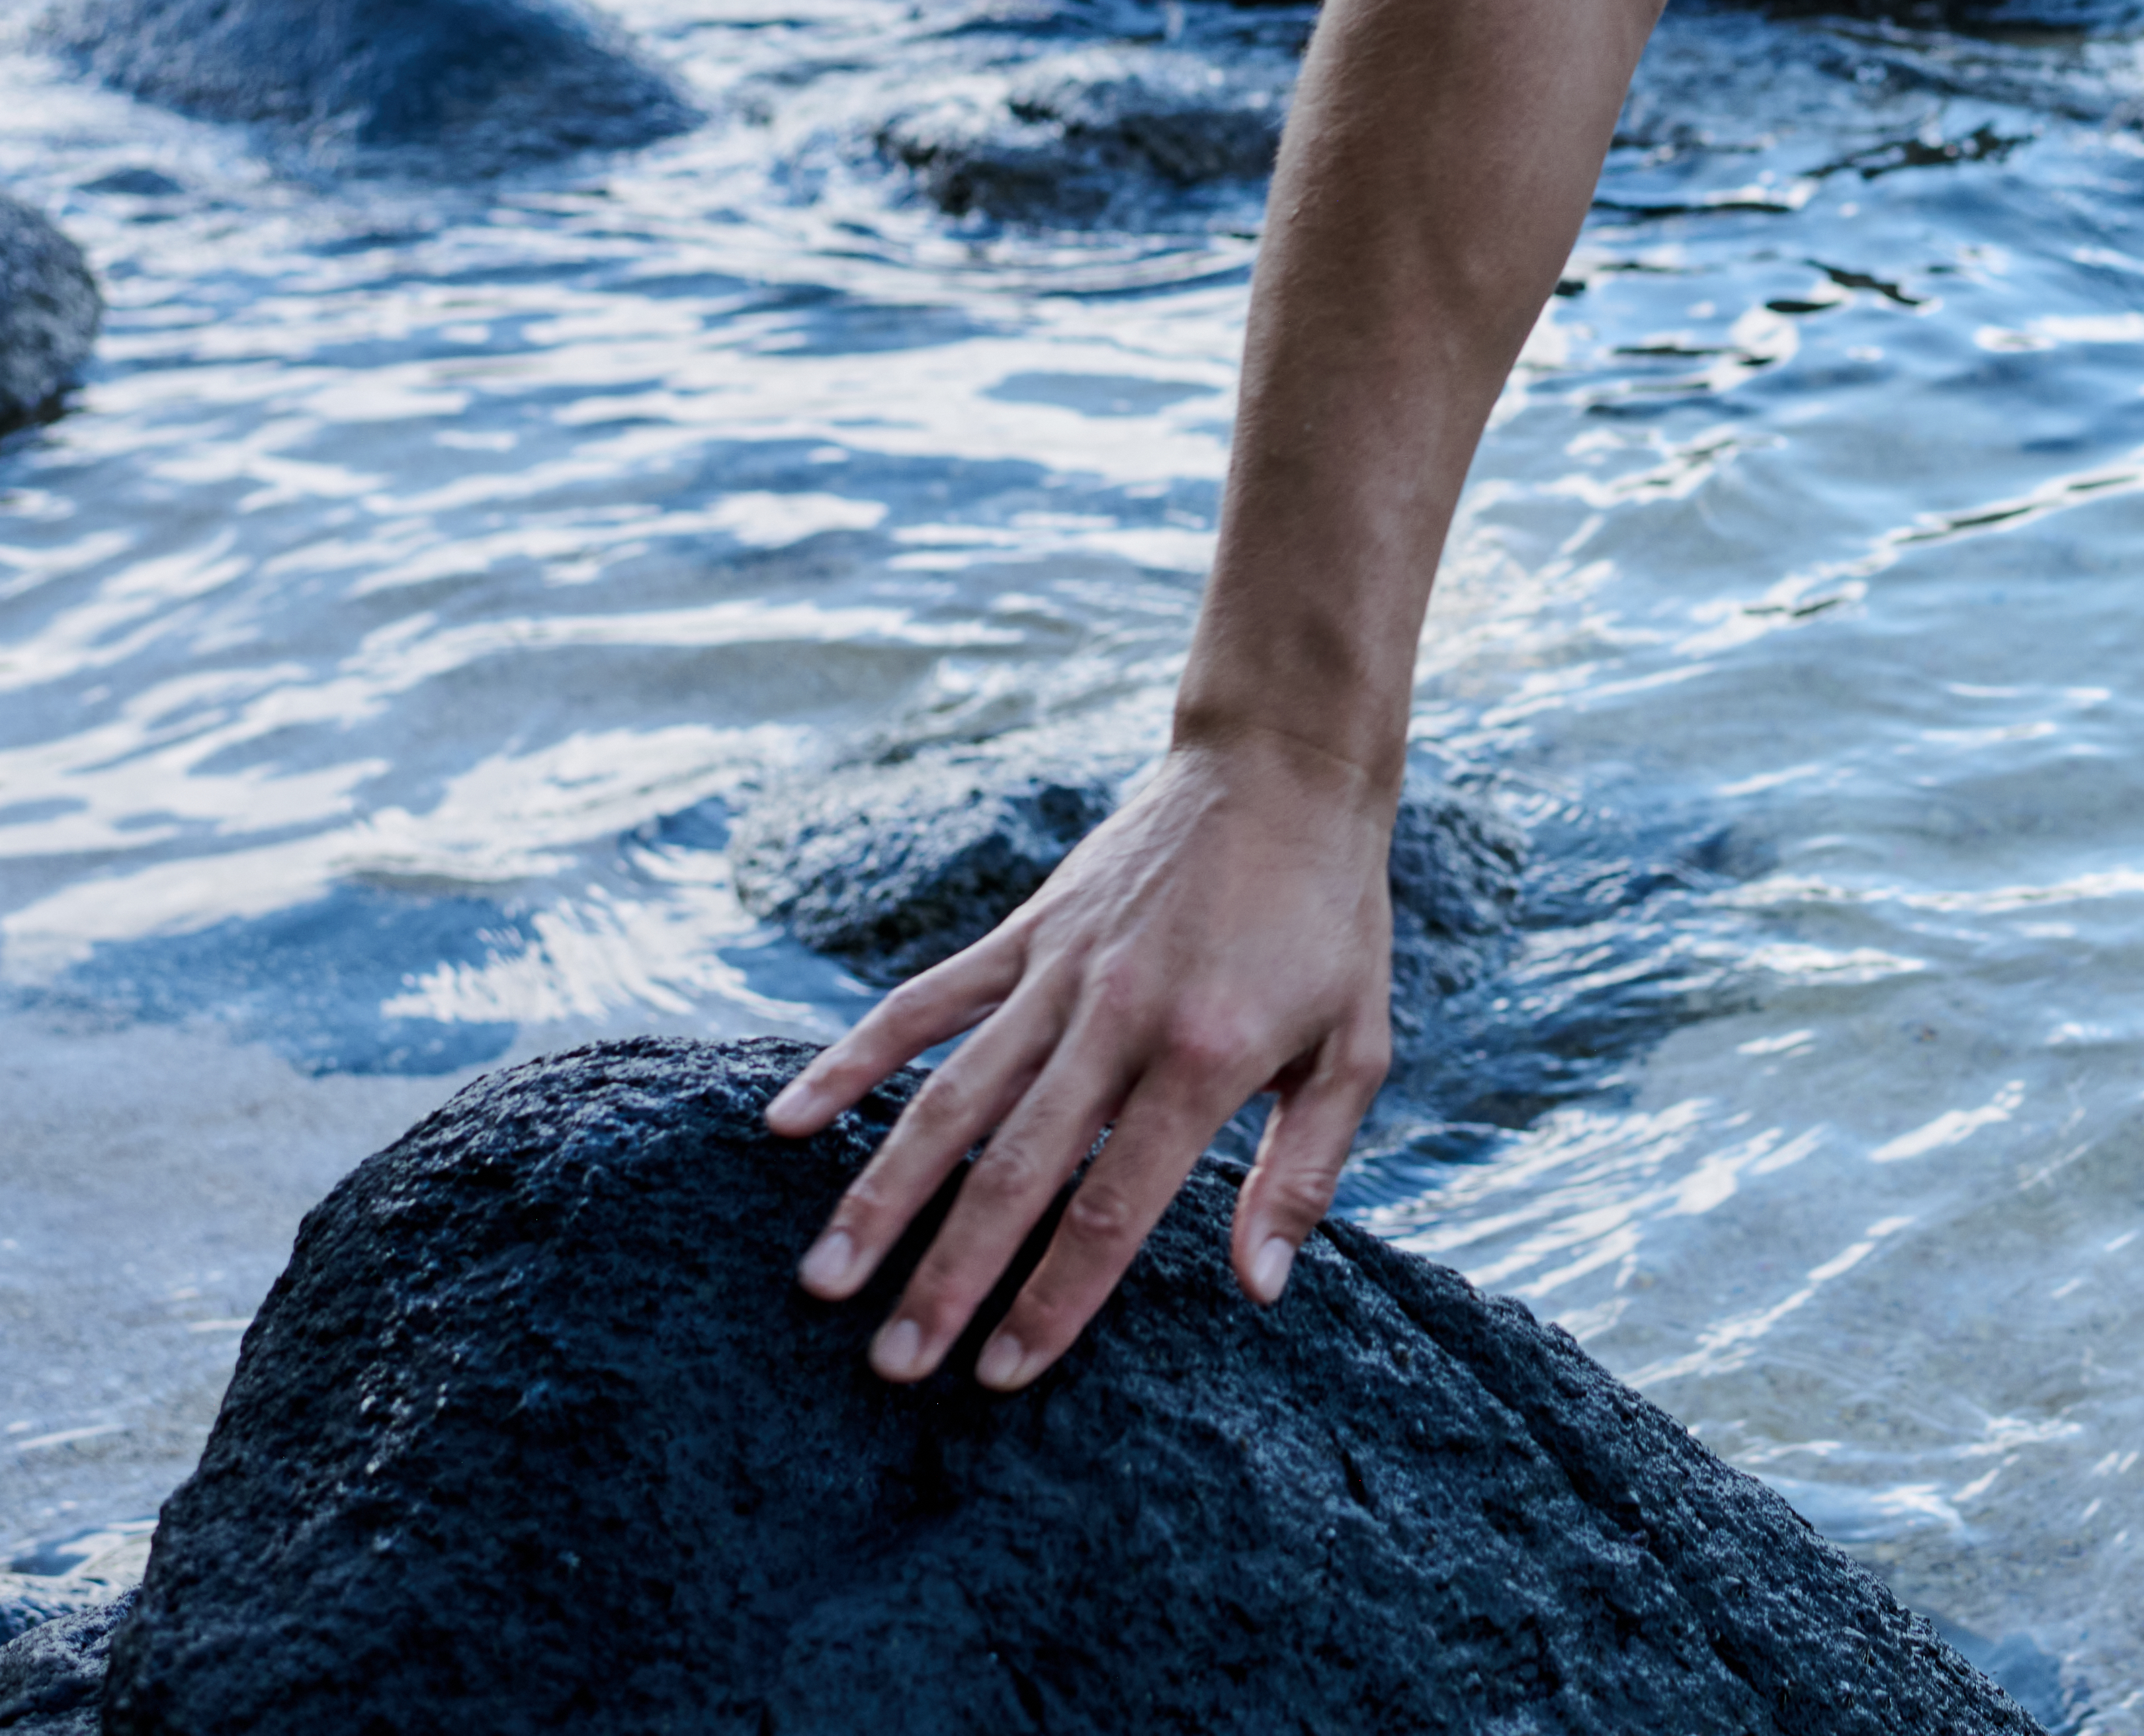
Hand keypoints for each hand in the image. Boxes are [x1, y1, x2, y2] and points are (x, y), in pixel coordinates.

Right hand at [764, 725, 1397, 1389]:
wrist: (1284, 768)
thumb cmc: (1330, 922)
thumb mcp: (1357, 1047)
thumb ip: (1303, 1171)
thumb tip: (1260, 1288)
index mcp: (1205, 1058)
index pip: (1113, 1206)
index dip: (1055, 1297)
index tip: (1000, 1375)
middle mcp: (1118, 1017)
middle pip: (1014, 1169)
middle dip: (949, 1275)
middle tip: (891, 1366)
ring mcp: (1058, 971)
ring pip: (950, 1096)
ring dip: (883, 1193)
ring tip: (824, 1279)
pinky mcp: (1022, 930)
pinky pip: (922, 1003)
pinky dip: (851, 1058)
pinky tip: (786, 1121)